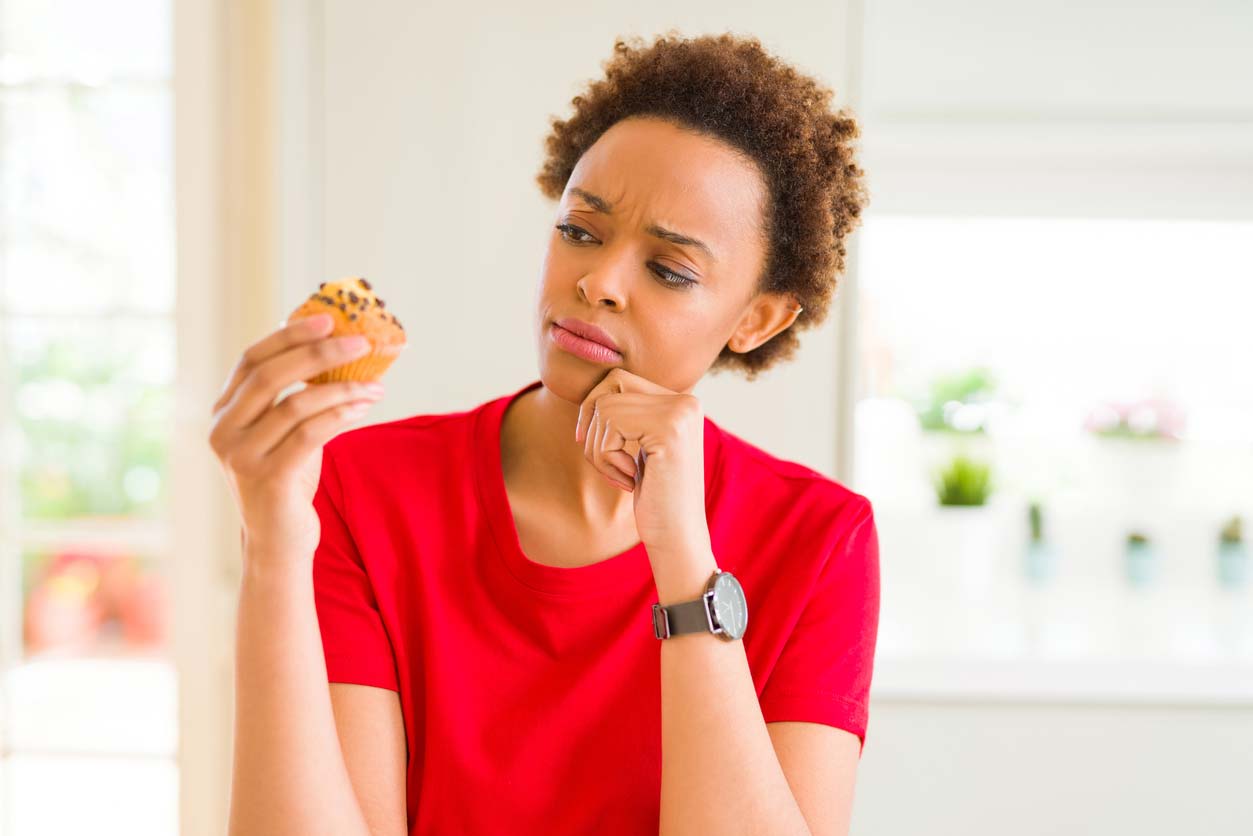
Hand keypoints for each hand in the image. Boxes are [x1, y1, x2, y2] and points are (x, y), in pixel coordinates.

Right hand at [207, 314, 384, 565]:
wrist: (278, 542)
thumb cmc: (288, 481)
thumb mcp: (286, 433)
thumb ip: (295, 396)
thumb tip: (336, 347)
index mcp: (223, 412)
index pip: (251, 360)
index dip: (288, 335)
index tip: (327, 319)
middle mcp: (223, 431)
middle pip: (270, 375)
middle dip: (319, 353)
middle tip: (360, 343)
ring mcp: (240, 456)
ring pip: (296, 405)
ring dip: (343, 389)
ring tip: (375, 386)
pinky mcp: (268, 478)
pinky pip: (311, 434)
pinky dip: (342, 415)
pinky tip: (364, 408)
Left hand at [574, 368, 711, 556]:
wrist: (677, 536)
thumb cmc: (655, 496)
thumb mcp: (642, 446)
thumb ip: (630, 415)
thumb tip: (594, 391)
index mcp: (683, 402)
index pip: (618, 378)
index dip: (594, 407)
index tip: (591, 442)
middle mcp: (686, 401)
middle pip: (610, 385)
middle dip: (593, 423)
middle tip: (603, 459)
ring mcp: (680, 413)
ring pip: (605, 407)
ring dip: (599, 448)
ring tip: (621, 475)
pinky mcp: (669, 430)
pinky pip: (610, 427)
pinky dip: (606, 458)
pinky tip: (629, 481)